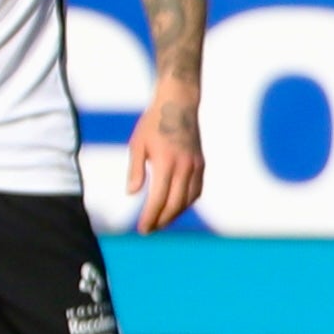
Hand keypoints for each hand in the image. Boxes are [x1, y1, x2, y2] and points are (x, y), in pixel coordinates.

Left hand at [126, 79, 202, 232]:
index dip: (151, 216)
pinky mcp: (201, 163)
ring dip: (175, 213)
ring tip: (161, 220)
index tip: (142, 229)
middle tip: (149, 229)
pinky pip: (197, 189)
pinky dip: (187, 202)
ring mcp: (196, 165)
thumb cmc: (153, 123)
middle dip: (162, 219)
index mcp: (167, 163)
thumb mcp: (137, 145)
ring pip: (189, 199)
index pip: (159, 198)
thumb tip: (132, 194)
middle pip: (176, 203)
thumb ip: (136, 171)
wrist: (179, 104)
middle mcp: (185, 167)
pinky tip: (176, 205)